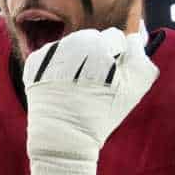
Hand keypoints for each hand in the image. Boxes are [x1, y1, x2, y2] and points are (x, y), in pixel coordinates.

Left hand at [24, 28, 158, 174]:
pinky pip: (51, 55)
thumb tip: (135, 34)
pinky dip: (57, 67)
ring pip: (70, 45)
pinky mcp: (33, 64)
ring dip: (76, 59)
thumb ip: (141, 55)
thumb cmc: (103, 115)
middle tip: (95, 82)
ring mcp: (49, 53)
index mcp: (98, 45)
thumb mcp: (135, 87)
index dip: (117, 57)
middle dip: (96, 55)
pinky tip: (62, 86)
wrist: (63, 139)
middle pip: (91, 38)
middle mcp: (70, 44)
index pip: (114, 37)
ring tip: (77, 85)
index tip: (113, 77)